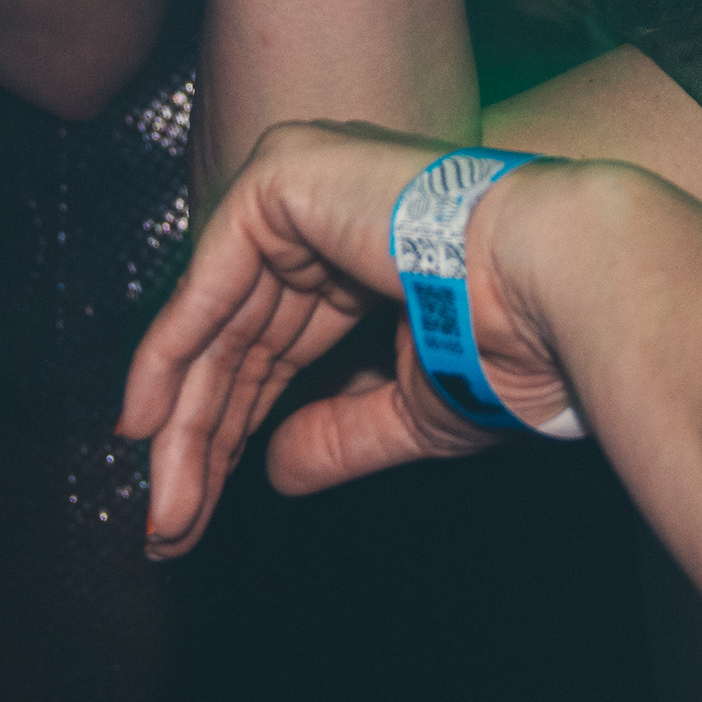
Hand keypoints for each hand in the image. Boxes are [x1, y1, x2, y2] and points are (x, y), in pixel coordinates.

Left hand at [122, 121, 577, 556]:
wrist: (554, 288)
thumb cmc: (516, 340)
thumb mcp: (411, 406)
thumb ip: (339, 431)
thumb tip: (278, 471)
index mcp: (366, 248)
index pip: (277, 345)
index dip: (235, 427)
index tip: (197, 502)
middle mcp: (327, 206)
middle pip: (239, 339)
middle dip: (200, 436)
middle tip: (170, 523)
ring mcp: (302, 182)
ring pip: (216, 320)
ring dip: (182, 420)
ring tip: (164, 505)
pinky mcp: (282, 178)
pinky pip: (207, 282)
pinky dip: (171, 357)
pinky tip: (146, 425)